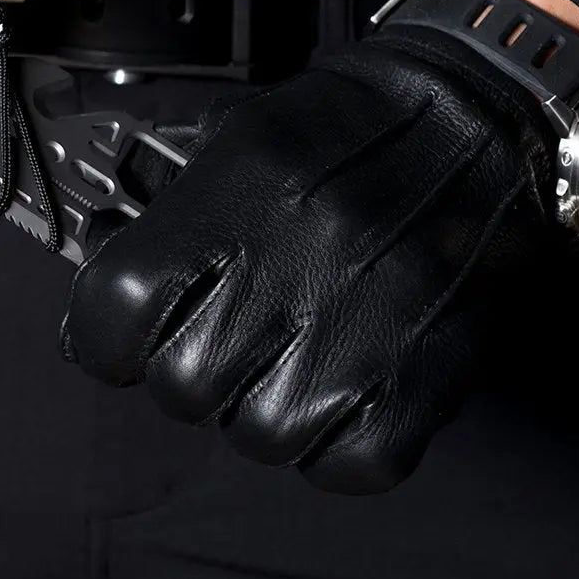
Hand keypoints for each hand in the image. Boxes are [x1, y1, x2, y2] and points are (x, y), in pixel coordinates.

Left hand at [62, 28, 554, 493]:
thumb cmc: (350, 124)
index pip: (119, 304)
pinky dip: (333, 444)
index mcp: (245, 187)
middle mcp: (303, 256)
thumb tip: (108, 261)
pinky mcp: (431, 368)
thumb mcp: (240, 127)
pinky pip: (351, 463)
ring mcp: (371, 319)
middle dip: (186, 368)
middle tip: (217, 335)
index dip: (103, 332)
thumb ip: (169, 201)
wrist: (475, 115)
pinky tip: (336, 390)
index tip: (117, 334)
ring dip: (259, 407)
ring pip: (262, 434)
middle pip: (184, 384)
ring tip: (285, 357)